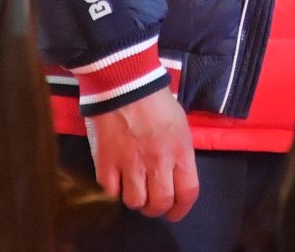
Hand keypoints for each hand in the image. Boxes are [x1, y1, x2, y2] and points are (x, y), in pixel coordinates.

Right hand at [84, 86, 200, 221]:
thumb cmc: (156, 100)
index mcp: (180, 151)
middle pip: (160, 203)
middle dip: (157, 208)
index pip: (188, 192)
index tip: (175, 212)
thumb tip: (176, 174)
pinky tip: (116, 179)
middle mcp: (158, 162)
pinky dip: (114, 190)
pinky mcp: (106, 162)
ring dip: (136, 200)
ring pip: (135, 202)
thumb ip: (179, 152)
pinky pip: (111, 192)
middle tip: (152, 203)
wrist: (124, 82)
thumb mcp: (180, 124)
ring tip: (134, 188)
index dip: (182, 208)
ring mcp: (130, 164)